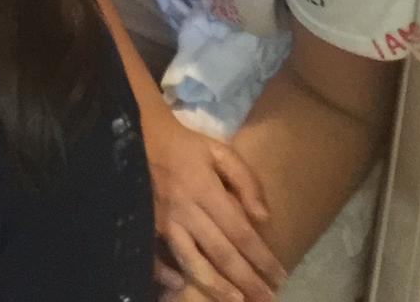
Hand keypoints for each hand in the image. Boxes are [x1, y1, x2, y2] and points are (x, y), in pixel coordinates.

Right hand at [144, 110, 284, 301]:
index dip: (261, 256)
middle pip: (220, 252)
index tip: (281, 275)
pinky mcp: (144, 225)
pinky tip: (182, 287)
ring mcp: (162, 221)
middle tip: (267, 299)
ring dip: (215, 286)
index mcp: (205, 188)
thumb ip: (244, 180)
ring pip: (191, 262)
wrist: (138, 134)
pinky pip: (155, 258)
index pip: (240, 231)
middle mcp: (185, 209)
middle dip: (246, 279)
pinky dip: (167, 275)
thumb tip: (263, 218)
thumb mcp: (218, 151)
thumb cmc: (185, 146)